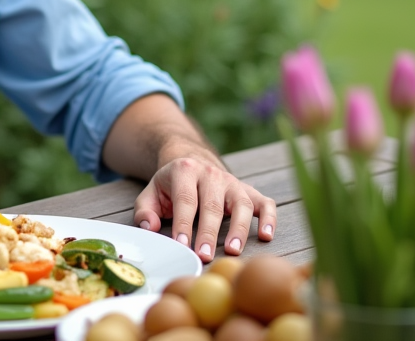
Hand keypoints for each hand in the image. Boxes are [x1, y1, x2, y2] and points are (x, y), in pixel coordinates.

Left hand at [132, 150, 275, 261]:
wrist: (191, 159)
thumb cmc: (171, 185)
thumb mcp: (151, 192)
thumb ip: (145, 210)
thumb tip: (151, 227)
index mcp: (185, 171)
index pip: (186, 199)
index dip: (184, 223)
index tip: (181, 245)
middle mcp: (211, 174)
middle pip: (212, 205)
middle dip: (208, 232)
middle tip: (204, 255)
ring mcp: (232, 182)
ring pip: (241, 203)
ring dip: (238, 228)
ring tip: (233, 250)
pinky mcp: (248, 190)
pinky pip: (264, 202)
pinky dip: (269, 218)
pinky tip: (266, 236)